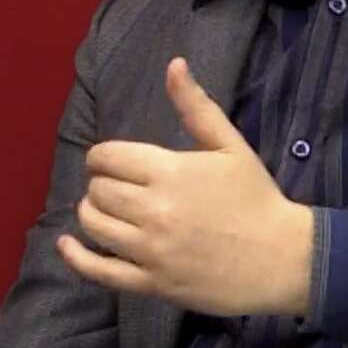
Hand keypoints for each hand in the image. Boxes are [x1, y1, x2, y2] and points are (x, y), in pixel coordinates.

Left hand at [57, 57, 313, 316]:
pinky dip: (76, 257)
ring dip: (93, 213)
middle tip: (120, 188)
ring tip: (109, 211)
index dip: (103, 157)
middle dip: (102, 184)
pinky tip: (66, 245)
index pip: (107, 157)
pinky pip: (99, 271)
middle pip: (98, 190)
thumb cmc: (256, 197)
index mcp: (170, 171)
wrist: (281, 259)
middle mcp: (154, 209)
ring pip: (93, 225)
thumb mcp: (230, 145)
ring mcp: (150, 250)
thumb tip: (174, 64)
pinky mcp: (151, 283)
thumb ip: (196, 106)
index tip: (114, 162)